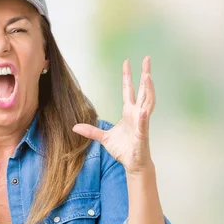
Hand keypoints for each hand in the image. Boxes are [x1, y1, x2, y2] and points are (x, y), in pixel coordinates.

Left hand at [73, 56, 155, 174]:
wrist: (132, 164)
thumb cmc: (123, 150)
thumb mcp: (103, 138)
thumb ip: (91, 131)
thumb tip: (74, 126)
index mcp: (129, 112)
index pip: (129, 90)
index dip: (128, 76)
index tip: (127, 62)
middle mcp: (137, 114)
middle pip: (143, 90)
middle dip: (145, 74)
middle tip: (147, 59)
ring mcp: (142, 123)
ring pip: (148, 102)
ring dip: (149, 89)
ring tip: (148, 76)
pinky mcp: (143, 135)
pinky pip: (144, 124)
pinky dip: (144, 118)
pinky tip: (143, 111)